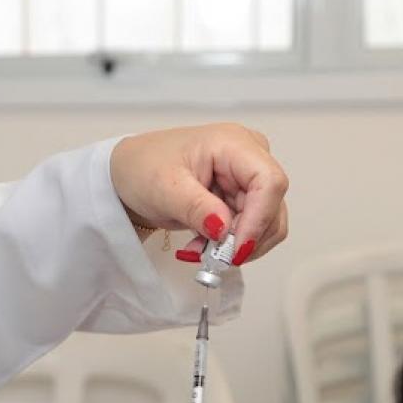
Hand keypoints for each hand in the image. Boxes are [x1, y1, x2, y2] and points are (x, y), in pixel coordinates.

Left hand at [110, 124, 288, 264]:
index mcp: (234, 143)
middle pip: (272, 206)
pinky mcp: (243, 198)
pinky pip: (250, 229)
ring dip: (236, 245)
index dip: (259, 218)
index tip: (235, 249)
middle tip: (213, 259)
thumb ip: (197, 208)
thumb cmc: (143, 168)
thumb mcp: (164, 189)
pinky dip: (229, 244)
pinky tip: (203, 245)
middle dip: (246, 238)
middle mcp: (250, 157)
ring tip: (200, 250)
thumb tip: (224, 230)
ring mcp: (248, 178)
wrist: (130, 172)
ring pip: (266, 223)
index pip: (269, 182)